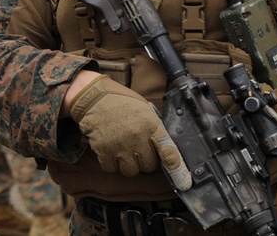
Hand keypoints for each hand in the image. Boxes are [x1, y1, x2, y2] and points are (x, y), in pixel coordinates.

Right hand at [67, 73, 191, 188]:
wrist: (93, 96)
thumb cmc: (121, 102)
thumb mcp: (144, 110)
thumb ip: (154, 130)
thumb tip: (165, 153)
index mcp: (150, 124)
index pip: (167, 150)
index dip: (176, 168)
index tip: (183, 181)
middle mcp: (136, 136)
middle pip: (149, 166)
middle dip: (144, 160)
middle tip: (136, 148)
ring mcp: (119, 144)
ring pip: (130, 171)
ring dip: (128, 164)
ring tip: (122, 150)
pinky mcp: (103, 149)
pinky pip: (112, 169)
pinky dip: (111, 163)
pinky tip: (110, 150)